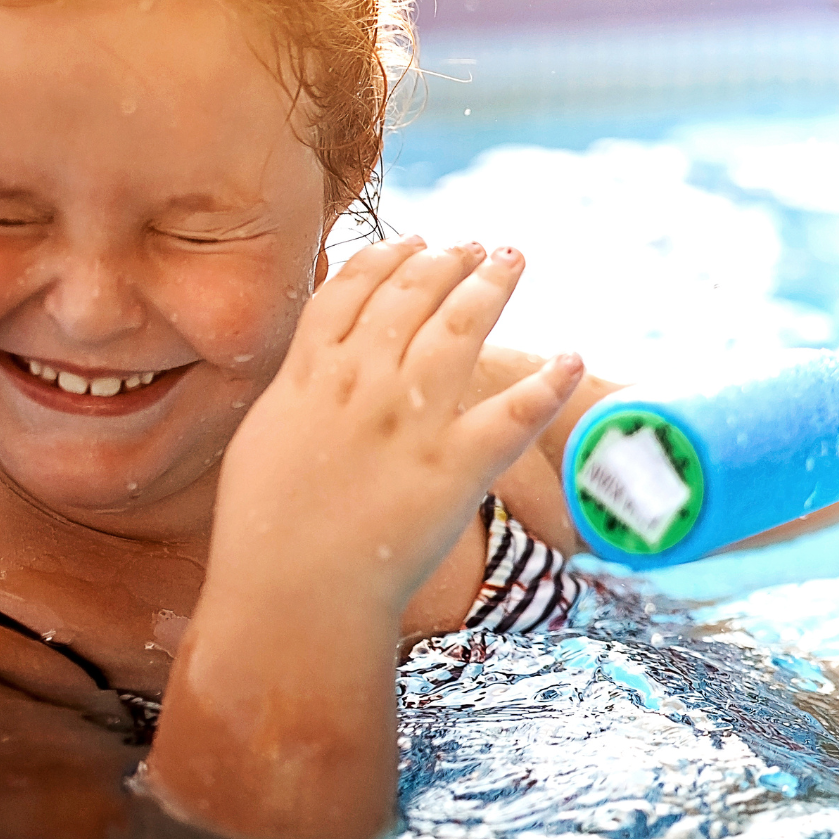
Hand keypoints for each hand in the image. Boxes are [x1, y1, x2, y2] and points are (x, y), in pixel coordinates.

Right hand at [210, 238, 581, 618]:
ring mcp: (413, 422)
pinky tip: (572, 357)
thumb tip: (320, 359)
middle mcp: (363, 383)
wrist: (290, 597)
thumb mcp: (267, 436)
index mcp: (311, 373)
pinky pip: (513, 414)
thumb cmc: (266, 530)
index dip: (392, 256)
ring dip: (492, 286)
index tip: (420, 241)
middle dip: (451, 260)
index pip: (356, 288)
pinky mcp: (456, 467)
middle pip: (414, 295)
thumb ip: (300, 388)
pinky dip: (548, 384)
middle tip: (480, 246)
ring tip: (514, 259)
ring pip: (462, 328)